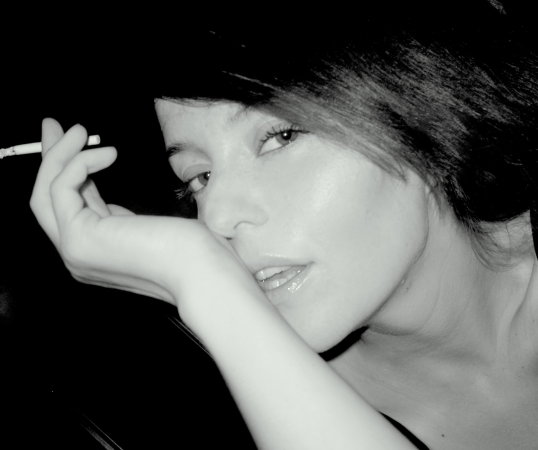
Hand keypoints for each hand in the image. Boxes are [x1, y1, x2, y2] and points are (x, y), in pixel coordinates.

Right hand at [30, 119, 259, 325]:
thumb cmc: (188, 248)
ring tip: (79, 130)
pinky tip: (109, 154)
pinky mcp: (79, 240)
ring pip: (44, 195)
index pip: (68, 207)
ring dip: (60, 155)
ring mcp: (75, 252)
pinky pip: (62, 188)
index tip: (72, 142)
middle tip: (55, 126)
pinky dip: (80, 163)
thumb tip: (98, 185)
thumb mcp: (142, 223)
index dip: (67, 172)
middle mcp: (78, 255)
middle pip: (44, 201)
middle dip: (50, 159)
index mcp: (95, 252)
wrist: (202, 271)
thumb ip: (115, 213)